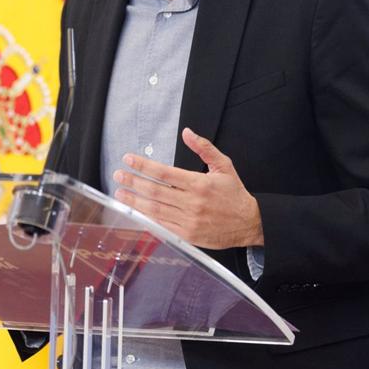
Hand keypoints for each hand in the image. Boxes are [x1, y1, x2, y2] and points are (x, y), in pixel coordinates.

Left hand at [112, 127, 262, 249]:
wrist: (250, 223)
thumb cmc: (234, 194)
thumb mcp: (224, 165)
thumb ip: (204, 148)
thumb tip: (187, 132)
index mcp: (199, 184)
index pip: (163, 173)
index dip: (143, 165)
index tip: (128, 159)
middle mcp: (192, 203)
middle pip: (154, 191)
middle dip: (133, 182)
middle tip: (119, 174)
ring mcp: (188, 221)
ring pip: (154, 209)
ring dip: (134, 201)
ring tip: (120, 193)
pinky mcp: (187, 236)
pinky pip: (162, 226)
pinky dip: (146, 218)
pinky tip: (135, 211)